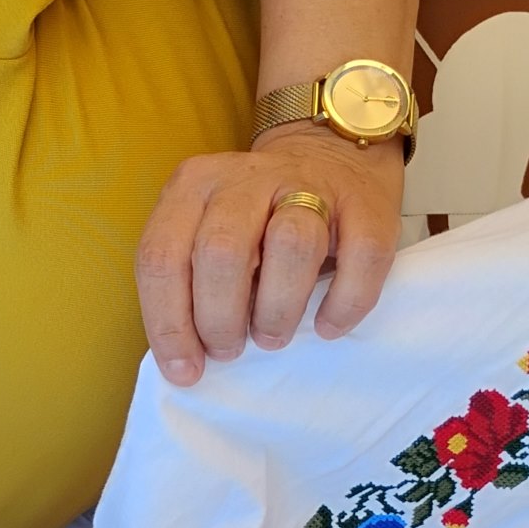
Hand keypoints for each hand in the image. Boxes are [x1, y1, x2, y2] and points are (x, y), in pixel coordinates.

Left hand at [133, 121, 404, 386]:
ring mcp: (309, 184)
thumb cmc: (258, 220)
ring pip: (291, 244)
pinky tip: (328, 325)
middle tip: (229, 349)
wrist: (330, 157)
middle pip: (221, 251)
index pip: (162, 257)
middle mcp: (245, 177)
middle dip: (220, 318)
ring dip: (277, 308)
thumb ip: (189, 280)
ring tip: (272, 337)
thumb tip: (186, 358)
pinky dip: (344, 303)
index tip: (186, 369)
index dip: (169, 324)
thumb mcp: (205, 232)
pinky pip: (361, 256)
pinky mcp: (366, 203)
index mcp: (193, 186)